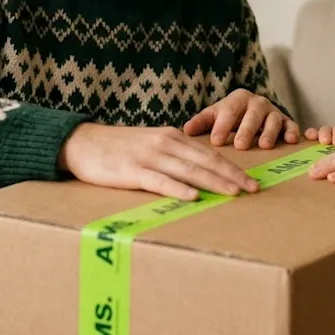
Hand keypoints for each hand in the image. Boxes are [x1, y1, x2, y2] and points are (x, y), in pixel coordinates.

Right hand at [58, 123, 258, 200]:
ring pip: (188, 171)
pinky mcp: (132, 170)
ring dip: (213, 182)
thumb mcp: (151, 144)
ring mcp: (149, 157)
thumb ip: (173, 154)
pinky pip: (160, 181)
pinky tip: (193, 197)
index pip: (209, 154)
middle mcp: (165, 144)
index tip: (252, 180)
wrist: (81, 142)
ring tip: (233, 193)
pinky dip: (178, 189)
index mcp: (172, 137)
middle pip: (205, 161)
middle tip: (253, 190)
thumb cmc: (117, 147)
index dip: (232, 167)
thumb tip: (199, 171)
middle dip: (232, 176)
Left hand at [182, 89, 299, 149]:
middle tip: (240, 145)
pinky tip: (291, 140)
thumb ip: (201, 122)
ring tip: (264, 146)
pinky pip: (291, 125)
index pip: (229, 111)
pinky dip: (292, 131)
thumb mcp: (215, 117)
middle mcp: (257, 102)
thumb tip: (185, 131)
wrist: (253, 113)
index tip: (216, 141)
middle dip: (246, 130)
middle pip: (252, 115)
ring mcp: (273, 112)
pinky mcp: (286, 121)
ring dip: (269, 132)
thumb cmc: (230, 118)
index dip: (222, 126)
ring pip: (273, 119)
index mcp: (238, 99)